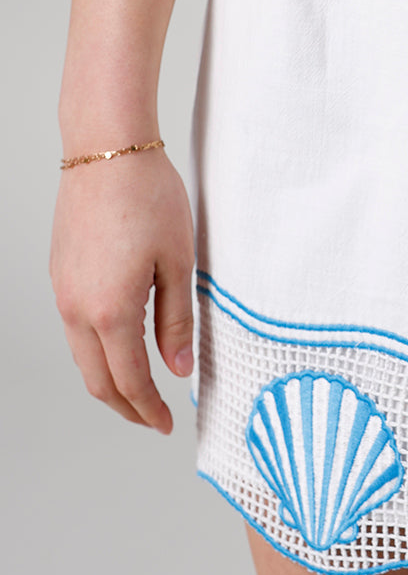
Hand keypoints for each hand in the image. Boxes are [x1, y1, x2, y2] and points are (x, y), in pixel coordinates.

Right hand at [49, 147, 195, 434]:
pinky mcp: (60, 275)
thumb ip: (177, 320)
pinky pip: (74, 330)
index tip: (167, 424)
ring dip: (109, 381)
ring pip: (81, 357)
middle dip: (126, 406)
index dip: (149, 409)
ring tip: (141, 390)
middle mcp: (77, 308)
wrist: (108, 150)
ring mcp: (63, 292)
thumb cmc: (149, 196)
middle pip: (97, 380)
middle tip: (153, 419)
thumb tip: (178, 368)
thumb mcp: (179, 261)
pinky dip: (96, 352)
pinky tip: (121, 347)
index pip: (130, 380)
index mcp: (111, 310)